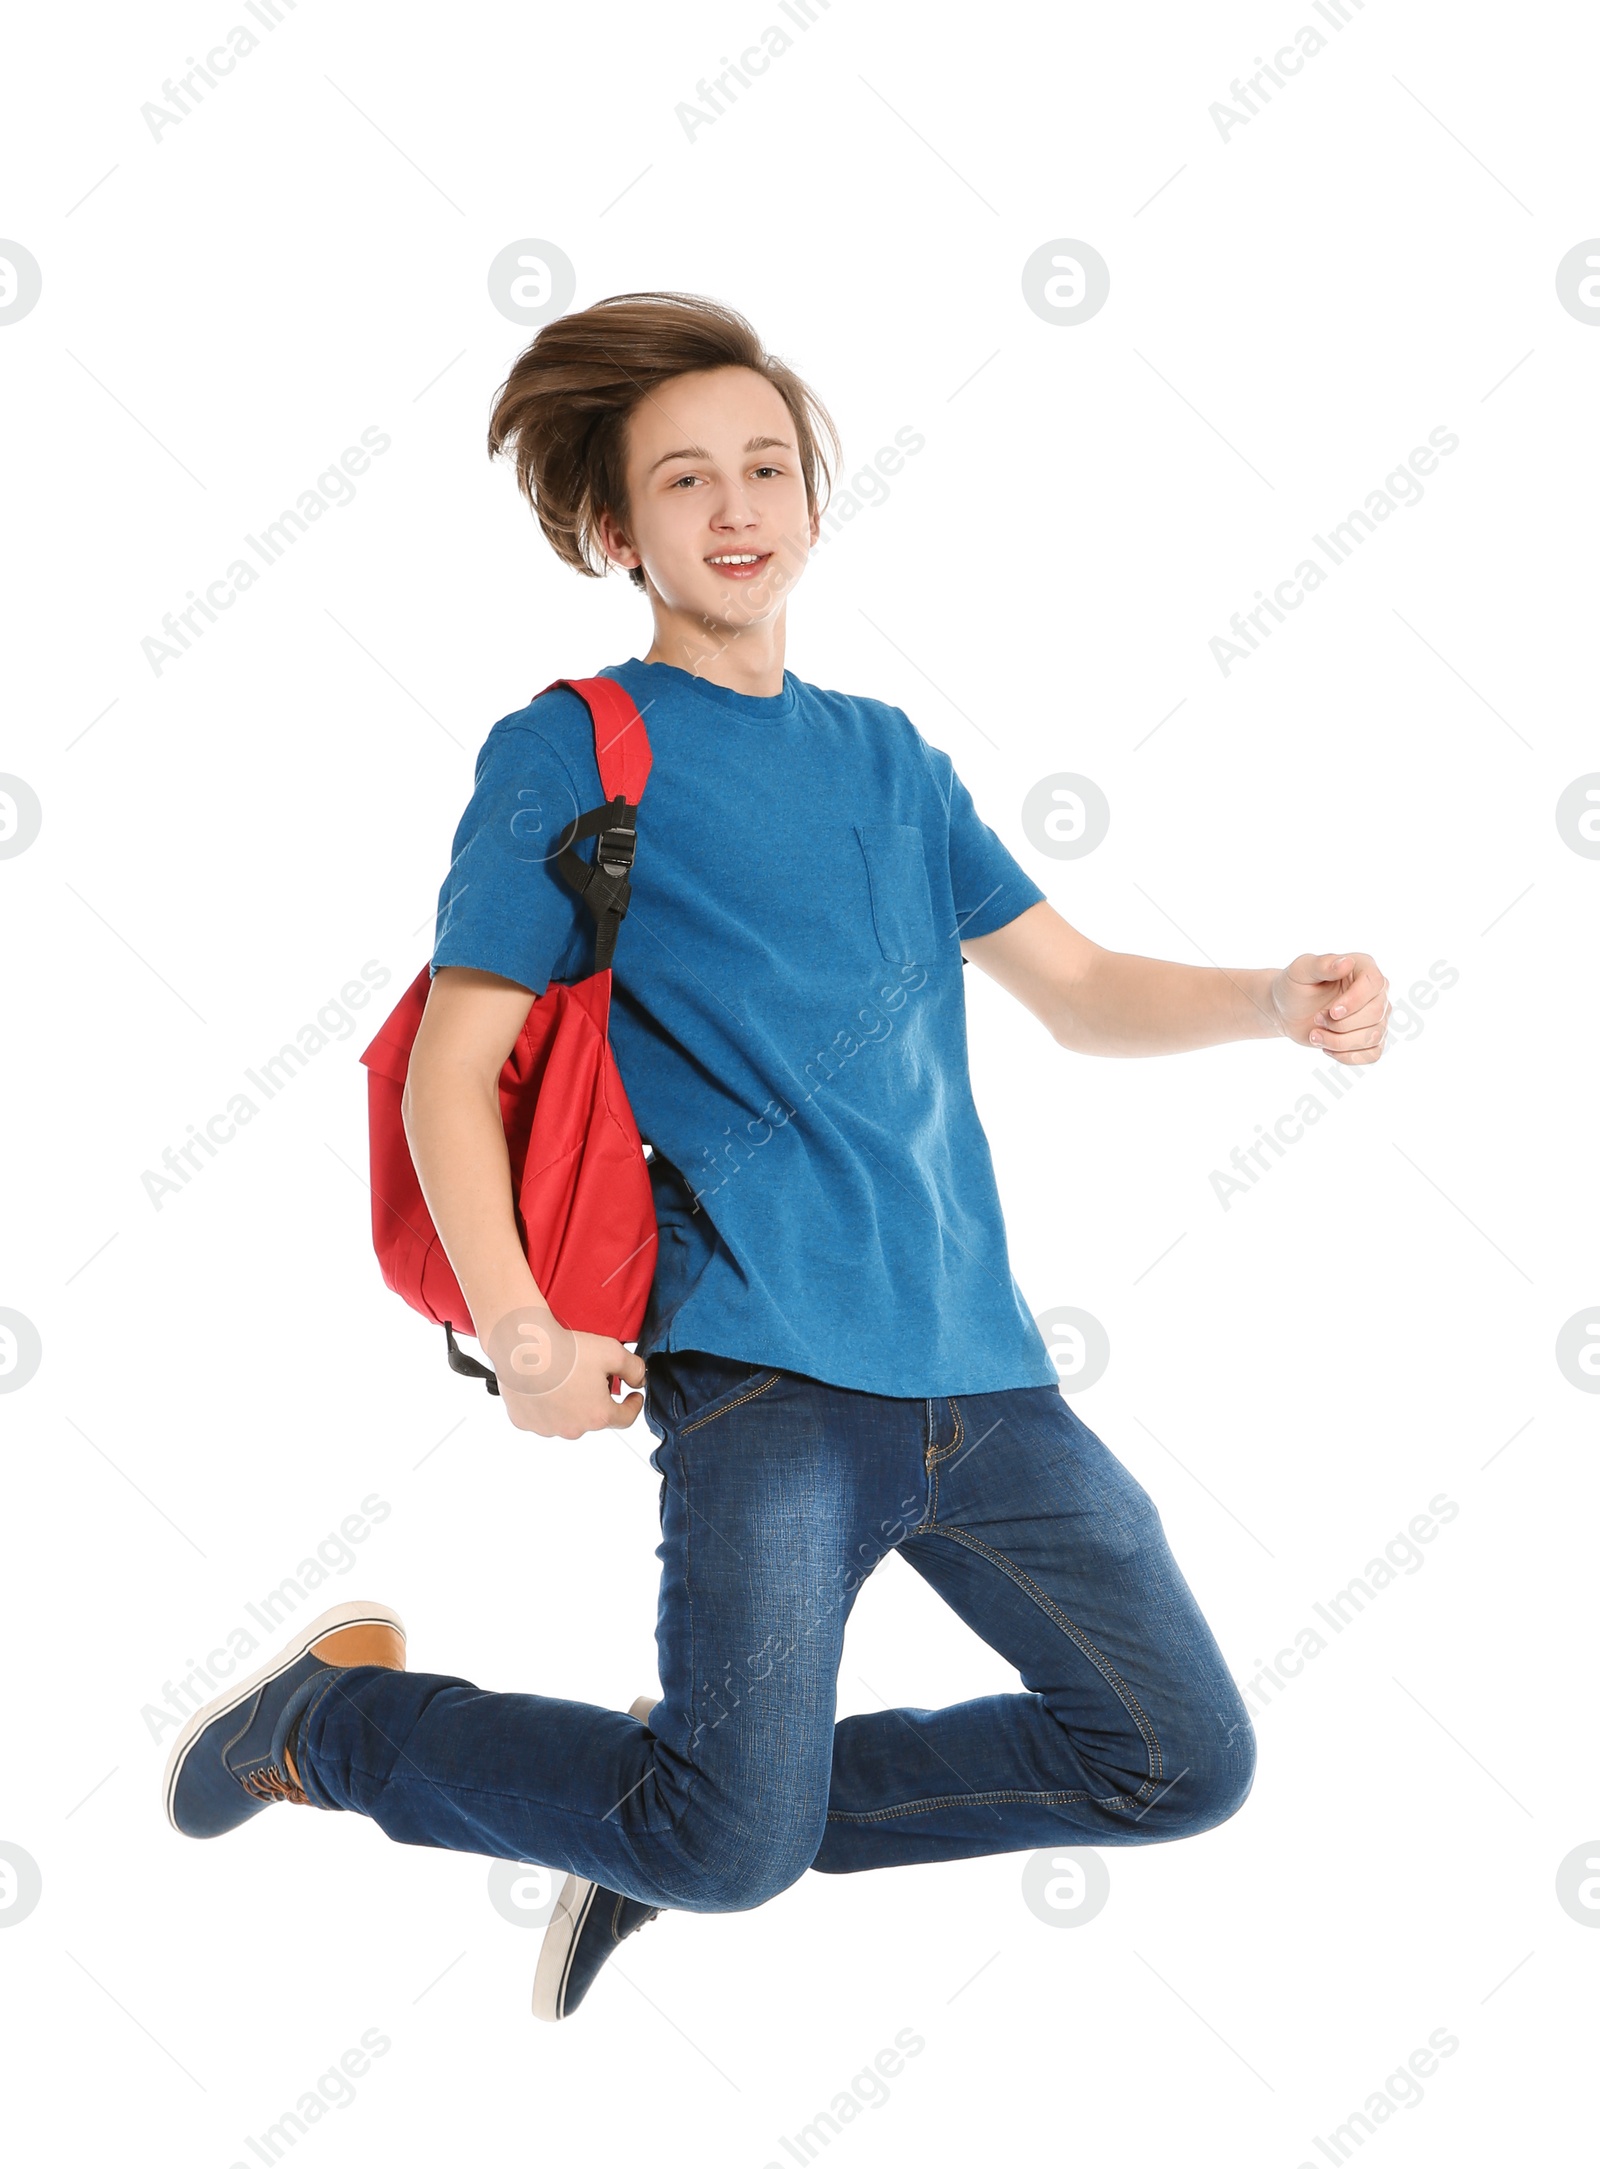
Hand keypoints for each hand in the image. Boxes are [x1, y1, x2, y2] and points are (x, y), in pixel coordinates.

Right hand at [481, 1304, 646, 1436]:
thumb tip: (640, 1381)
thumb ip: (635, 1369)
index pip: (626, 1418)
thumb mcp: (613, 1352)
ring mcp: (546, 1428)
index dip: (632, 1405)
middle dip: (595, 1399)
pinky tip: (542, 1384)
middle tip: (588, 1375)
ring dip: (569, 1404)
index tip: (633, 1395)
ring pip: (565, 1418)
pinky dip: (544, 1404)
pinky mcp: (524, 1422)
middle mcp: (573, 1429)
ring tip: (562, 1378)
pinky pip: (539, 1416)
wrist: (524, 1348)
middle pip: (593, 1416)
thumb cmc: (566, 1351)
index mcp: (598, 1415)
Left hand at [1269, 951, 1389, 1063]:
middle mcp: (1376, 991)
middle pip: (1376, 1013)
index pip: (1374, 983)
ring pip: (1373, 1037)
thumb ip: (1322, 964)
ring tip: (1315, 1035)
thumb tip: (1347, 962)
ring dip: (1339, 1041)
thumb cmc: (1294, 986)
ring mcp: (1376, 1016)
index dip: (1355, 1001)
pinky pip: (1373, 1054)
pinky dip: (1347, 1056)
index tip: (1332, 1012)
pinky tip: (1327, 1048)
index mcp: (1363, 967)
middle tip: (1316, 1019)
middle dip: (1341, 1023)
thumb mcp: (1301, 971)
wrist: (1287, 1011)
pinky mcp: (1370, 1038)